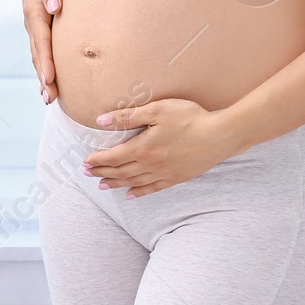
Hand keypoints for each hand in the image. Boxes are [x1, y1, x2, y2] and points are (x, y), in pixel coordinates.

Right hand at [22, 0, 67, 103]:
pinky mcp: (42, 32)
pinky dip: (44, 69)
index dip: (45, 58)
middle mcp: (32, 23)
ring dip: (43, 77)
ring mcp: (35, 29)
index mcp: (34, 9)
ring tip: (49, 98)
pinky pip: (42, 53)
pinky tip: (49, 87)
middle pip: (38, 52)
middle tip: (50, 96)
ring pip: (39, 56)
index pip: (41, 37)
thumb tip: (53, 7)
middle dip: (43, 74)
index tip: (50, 77)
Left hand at [82, 98, 242, 197]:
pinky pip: (153, 189)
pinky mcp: (177, 178)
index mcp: (143, 147)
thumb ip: (128, 116)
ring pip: (134, 182)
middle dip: (102, 172)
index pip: (113, 157)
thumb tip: (101, 121)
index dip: (98, 161)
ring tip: (103, 185)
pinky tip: (132, 194)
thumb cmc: (189, 118)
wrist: (219, 135)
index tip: (85, 162)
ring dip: (116, 184)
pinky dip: (140, 192)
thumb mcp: (157, 110)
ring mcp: (164, 173)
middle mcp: (151, 164)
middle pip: (120, 171)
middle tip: (87, 174)